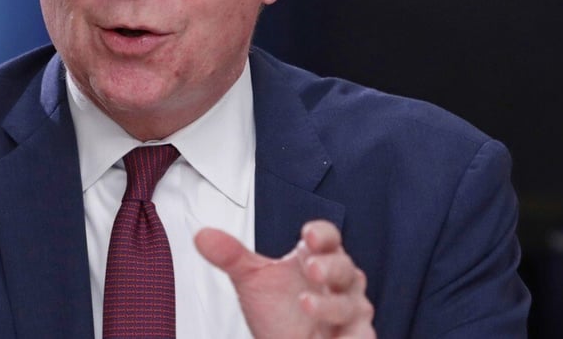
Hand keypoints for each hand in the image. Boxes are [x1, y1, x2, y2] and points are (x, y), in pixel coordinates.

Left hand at [195, 220, 374, 338]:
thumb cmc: (279, 309)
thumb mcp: (252, 280)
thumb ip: (231, 256)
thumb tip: (202, 236)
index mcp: (318, 257)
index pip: (327, 238)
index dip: (322, 234)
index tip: (308, 235)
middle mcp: (339, 282)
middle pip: (344, 267)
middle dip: (329, 267)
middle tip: (311, 268)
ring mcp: (349, 312)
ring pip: (349, 304)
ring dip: (330, 305)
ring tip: (306, 304)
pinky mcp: (353, 338)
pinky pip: (359, 336)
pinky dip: (350, 337)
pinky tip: (333, 338)